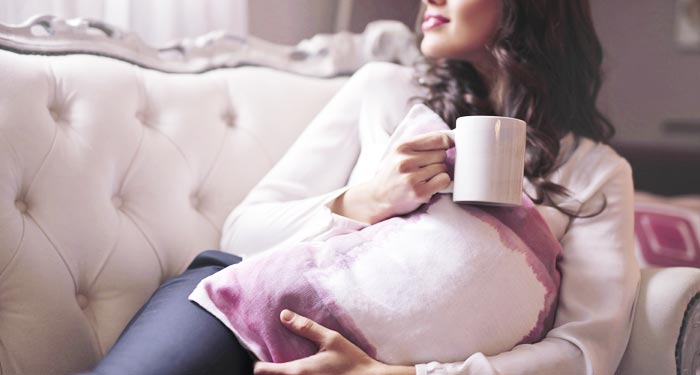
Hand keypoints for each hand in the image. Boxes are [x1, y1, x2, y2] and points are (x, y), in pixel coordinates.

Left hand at [253, 310, 413, 374]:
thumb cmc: (352, 362)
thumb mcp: (331, 339)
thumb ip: (306, 327)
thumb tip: (284, 315)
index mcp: (298, 371)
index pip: (262, 371)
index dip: (259, 364)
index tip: (263, 357)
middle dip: (273, 370)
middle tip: (279, 359)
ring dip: (285, 374)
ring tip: (292, 365)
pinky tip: (308, 372)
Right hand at [330, 131, 452, 223]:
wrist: (377, 197)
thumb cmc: (394, 174)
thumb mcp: (400, 153)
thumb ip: (421, 144)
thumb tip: (450, 139)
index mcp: (402, 147)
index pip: (438, 138)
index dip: (447, 143)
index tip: (448, 147)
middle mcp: (406, 161)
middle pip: (442, 154)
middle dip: (439, 161)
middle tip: (427, 169)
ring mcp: (411, 177)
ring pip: (443, 168)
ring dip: (438, 173)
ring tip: (424, 178)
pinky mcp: (418, 192)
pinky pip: (444, 180)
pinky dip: (441, 183)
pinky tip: (429, 186)